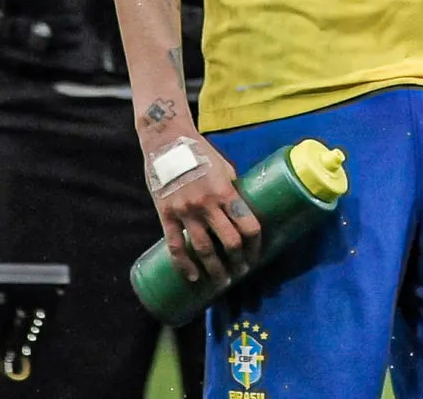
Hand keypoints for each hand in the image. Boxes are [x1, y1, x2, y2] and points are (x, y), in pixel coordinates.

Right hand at [142, 128, 261, 283]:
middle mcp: (207, 205)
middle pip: (229, 242)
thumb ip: (232, 189)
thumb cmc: (200, 152)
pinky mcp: (166, 215)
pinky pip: (176, 247)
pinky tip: (193, 278)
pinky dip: (184, 266)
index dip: (255, 245)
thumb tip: (242, 209)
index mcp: (225, 192)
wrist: (166, 142)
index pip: (248, 226)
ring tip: (222, 281)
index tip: (256, 254)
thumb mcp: (224, 167)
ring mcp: (185, 212)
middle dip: (238, 261)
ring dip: (215, 270)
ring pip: (204, 250)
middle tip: (241, 271)